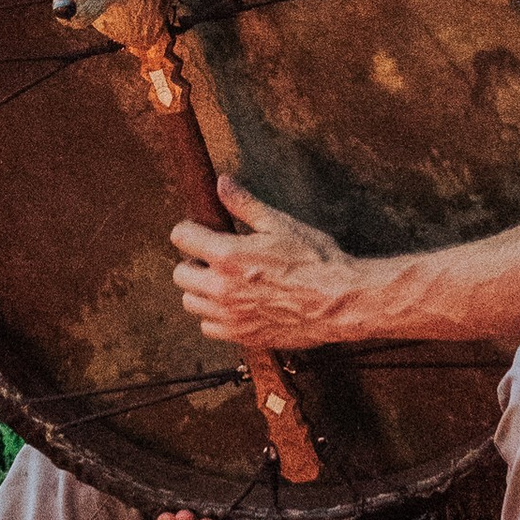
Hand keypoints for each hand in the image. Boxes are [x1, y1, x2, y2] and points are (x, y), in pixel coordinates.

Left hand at [171, 180, 367, 349]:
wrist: (339, 301)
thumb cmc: (314, 260)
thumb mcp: (280, 224)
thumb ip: (245, 204)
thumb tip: (222, 183)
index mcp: (227, 255)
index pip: (181, 237)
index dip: (191, 230)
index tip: (202, 232)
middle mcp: (221, 288)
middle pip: (180, 274)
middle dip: (194, 262)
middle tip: (216, 258)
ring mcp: (230, 316)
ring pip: (191, 303)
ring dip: (202, 290)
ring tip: (226, 282)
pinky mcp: (242, 336)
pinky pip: (209, 327)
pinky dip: (216, 317)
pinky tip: (235, 305)